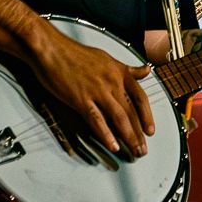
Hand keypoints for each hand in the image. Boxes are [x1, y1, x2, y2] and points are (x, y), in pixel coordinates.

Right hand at [30, 24, 154, 156]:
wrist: (51, 49)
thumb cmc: (75, 53)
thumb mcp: (107, 58)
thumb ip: (128, 69)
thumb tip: (146, 70)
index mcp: (119, 72)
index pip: (140, 97)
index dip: (147, 115)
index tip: (150, 130)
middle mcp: (112, 82)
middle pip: (131, 112)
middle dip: (139, 134)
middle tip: (143, 150)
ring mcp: (97, 91)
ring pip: (118, 118)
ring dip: (128, 137)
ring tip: (134, 151)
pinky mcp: (80, 99)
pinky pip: (97, 120)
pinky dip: (106, 135)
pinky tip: (112, 146)